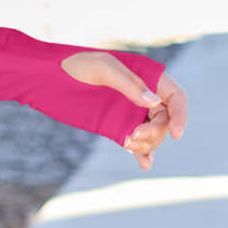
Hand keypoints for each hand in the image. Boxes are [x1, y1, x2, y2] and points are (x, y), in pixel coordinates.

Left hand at [60, 51, 187, 169]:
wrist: (46, 76)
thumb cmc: (74, 65)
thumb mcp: (101, 68)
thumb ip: (128, 84)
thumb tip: (154, 103)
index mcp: (146, 77)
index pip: (175, 97)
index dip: (180, 116)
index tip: (175, 134)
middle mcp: (142, 95)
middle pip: (164, 120)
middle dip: (156, 132)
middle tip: (134, 136)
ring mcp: (129, 112)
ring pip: (152, 133)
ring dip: (146, 143)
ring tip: (128, 143)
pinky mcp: (115, 125)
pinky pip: (135, 142)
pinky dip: (142, 153)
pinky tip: (145, 163)